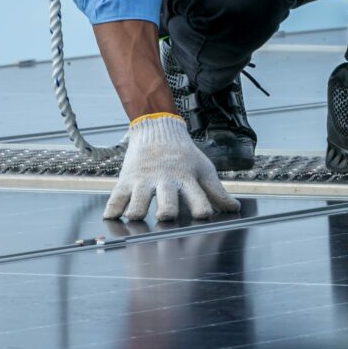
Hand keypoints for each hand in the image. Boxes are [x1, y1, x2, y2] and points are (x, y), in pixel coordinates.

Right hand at [104, 114, 240, 221]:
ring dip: (136, 213)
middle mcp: (166, 181)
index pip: (199, 199)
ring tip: (136, 217)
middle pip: (167, 203)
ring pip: (138, 203)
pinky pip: (116, 197)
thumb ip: (216, 192)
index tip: (203, 218)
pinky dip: (112, 210)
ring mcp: (144, 180)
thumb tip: (234, 208)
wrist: (158, 130)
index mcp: (187, 180)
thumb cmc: (184, 155)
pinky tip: (112, 218)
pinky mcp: (126, 179)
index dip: (202, 211)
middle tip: (164, 217)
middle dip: (166, 213)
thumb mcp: (203, 170)